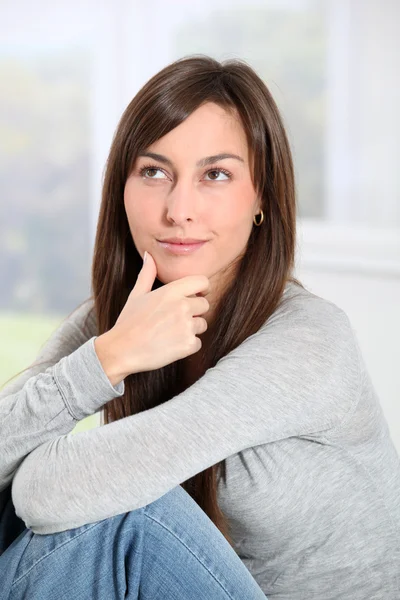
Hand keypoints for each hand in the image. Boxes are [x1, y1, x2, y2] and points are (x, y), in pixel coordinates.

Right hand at [94, 251, 209, 383]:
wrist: (122, 350)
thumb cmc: (128, 323)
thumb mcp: (137, 295)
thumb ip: (147, 274)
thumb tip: (148, 255)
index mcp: (171, 291)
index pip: (202, 282)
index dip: (202, 289)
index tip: (197, 295)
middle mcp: (182, 306)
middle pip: (205, 305)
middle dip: (194, 312)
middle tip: (174, 320)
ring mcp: (186, 326)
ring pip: (202, 324)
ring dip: (191, 330)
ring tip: (170, 333)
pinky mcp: (188, 345)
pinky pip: (198, 343)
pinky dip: (187, 346)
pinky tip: (170, 345)